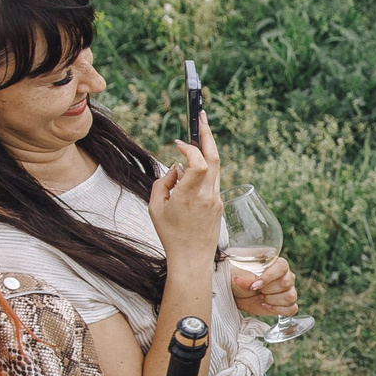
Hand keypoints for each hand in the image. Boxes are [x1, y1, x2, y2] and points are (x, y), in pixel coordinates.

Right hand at [149, 122, 224, 262]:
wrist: (192, 259)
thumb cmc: (170, 235)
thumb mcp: (156, 207)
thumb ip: (163, 182)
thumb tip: (177, 168)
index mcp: (190, 196)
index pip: (197, 162)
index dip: (189, 148)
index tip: (179, 144)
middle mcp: (207, 195)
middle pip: (214, 158)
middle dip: (208, 134)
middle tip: (202, 116)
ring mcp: (215, 199)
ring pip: (216, 167)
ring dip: (208, 149)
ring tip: (199, 134)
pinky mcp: (219, 204)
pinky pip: (212, 180)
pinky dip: (203, 169)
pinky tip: (193, 167)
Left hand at [233, 252, 299, 316]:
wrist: (238, 295)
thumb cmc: (239, 280)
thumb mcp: (238, 278)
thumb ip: (242, 279)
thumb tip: (238, 279)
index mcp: (276, 263)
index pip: (281, 267)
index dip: (269, 277)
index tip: (254, 286)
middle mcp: (286, 275)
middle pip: (286, 283)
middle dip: (268, 290)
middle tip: (257, 291)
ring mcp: (289, 290)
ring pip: (290, 297)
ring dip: (272, 300)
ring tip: (261, 297)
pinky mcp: (287, 304)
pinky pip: (292, 309)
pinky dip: (278, 309)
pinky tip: (267, 305)